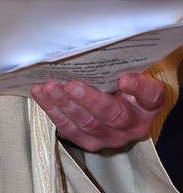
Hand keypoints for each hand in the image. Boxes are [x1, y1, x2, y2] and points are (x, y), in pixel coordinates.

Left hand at [30, 72, 164, 150]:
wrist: (118, 104)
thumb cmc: (123, 81)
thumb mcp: (130, 71)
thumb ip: (121, 64)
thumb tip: (100, 50)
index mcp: (148, 103)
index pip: (150, 96)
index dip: (139, 88)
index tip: (125, 79)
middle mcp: (133, 125)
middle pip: (112, 114)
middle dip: (88, 100)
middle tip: (70, 85)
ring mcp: (111, 137)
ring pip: (87, 124)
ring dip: (65, 105)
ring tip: (49, 89)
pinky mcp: (90, 141)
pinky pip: (70, 129)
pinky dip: (53, 112)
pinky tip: (42, 96)